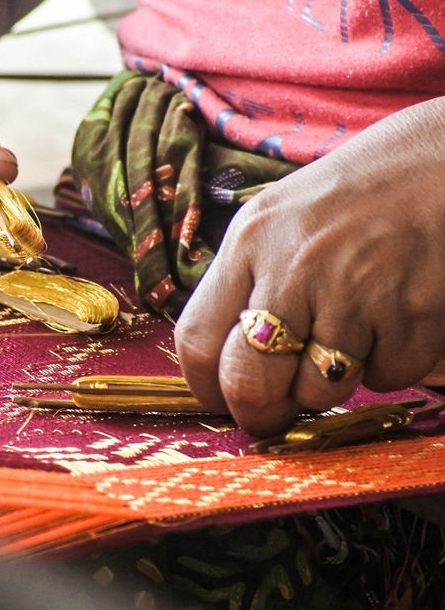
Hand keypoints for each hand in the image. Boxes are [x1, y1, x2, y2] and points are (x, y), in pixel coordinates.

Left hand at [175, 98, 444, 435]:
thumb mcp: (279, 219)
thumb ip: (245, 282)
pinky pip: (385, 376)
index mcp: (250, 242)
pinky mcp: (413, 311)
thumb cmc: (359, 193)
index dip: (206, 387)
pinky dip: (390, 363)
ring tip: (348, 338)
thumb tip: (219, 364)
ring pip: (319, 390)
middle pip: (250, 382)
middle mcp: (295, 267)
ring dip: (330, 384)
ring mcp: (356, 291)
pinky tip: (394, 319)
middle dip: (258, 413)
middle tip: (271, 416)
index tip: (220, 401)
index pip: (197, 340)